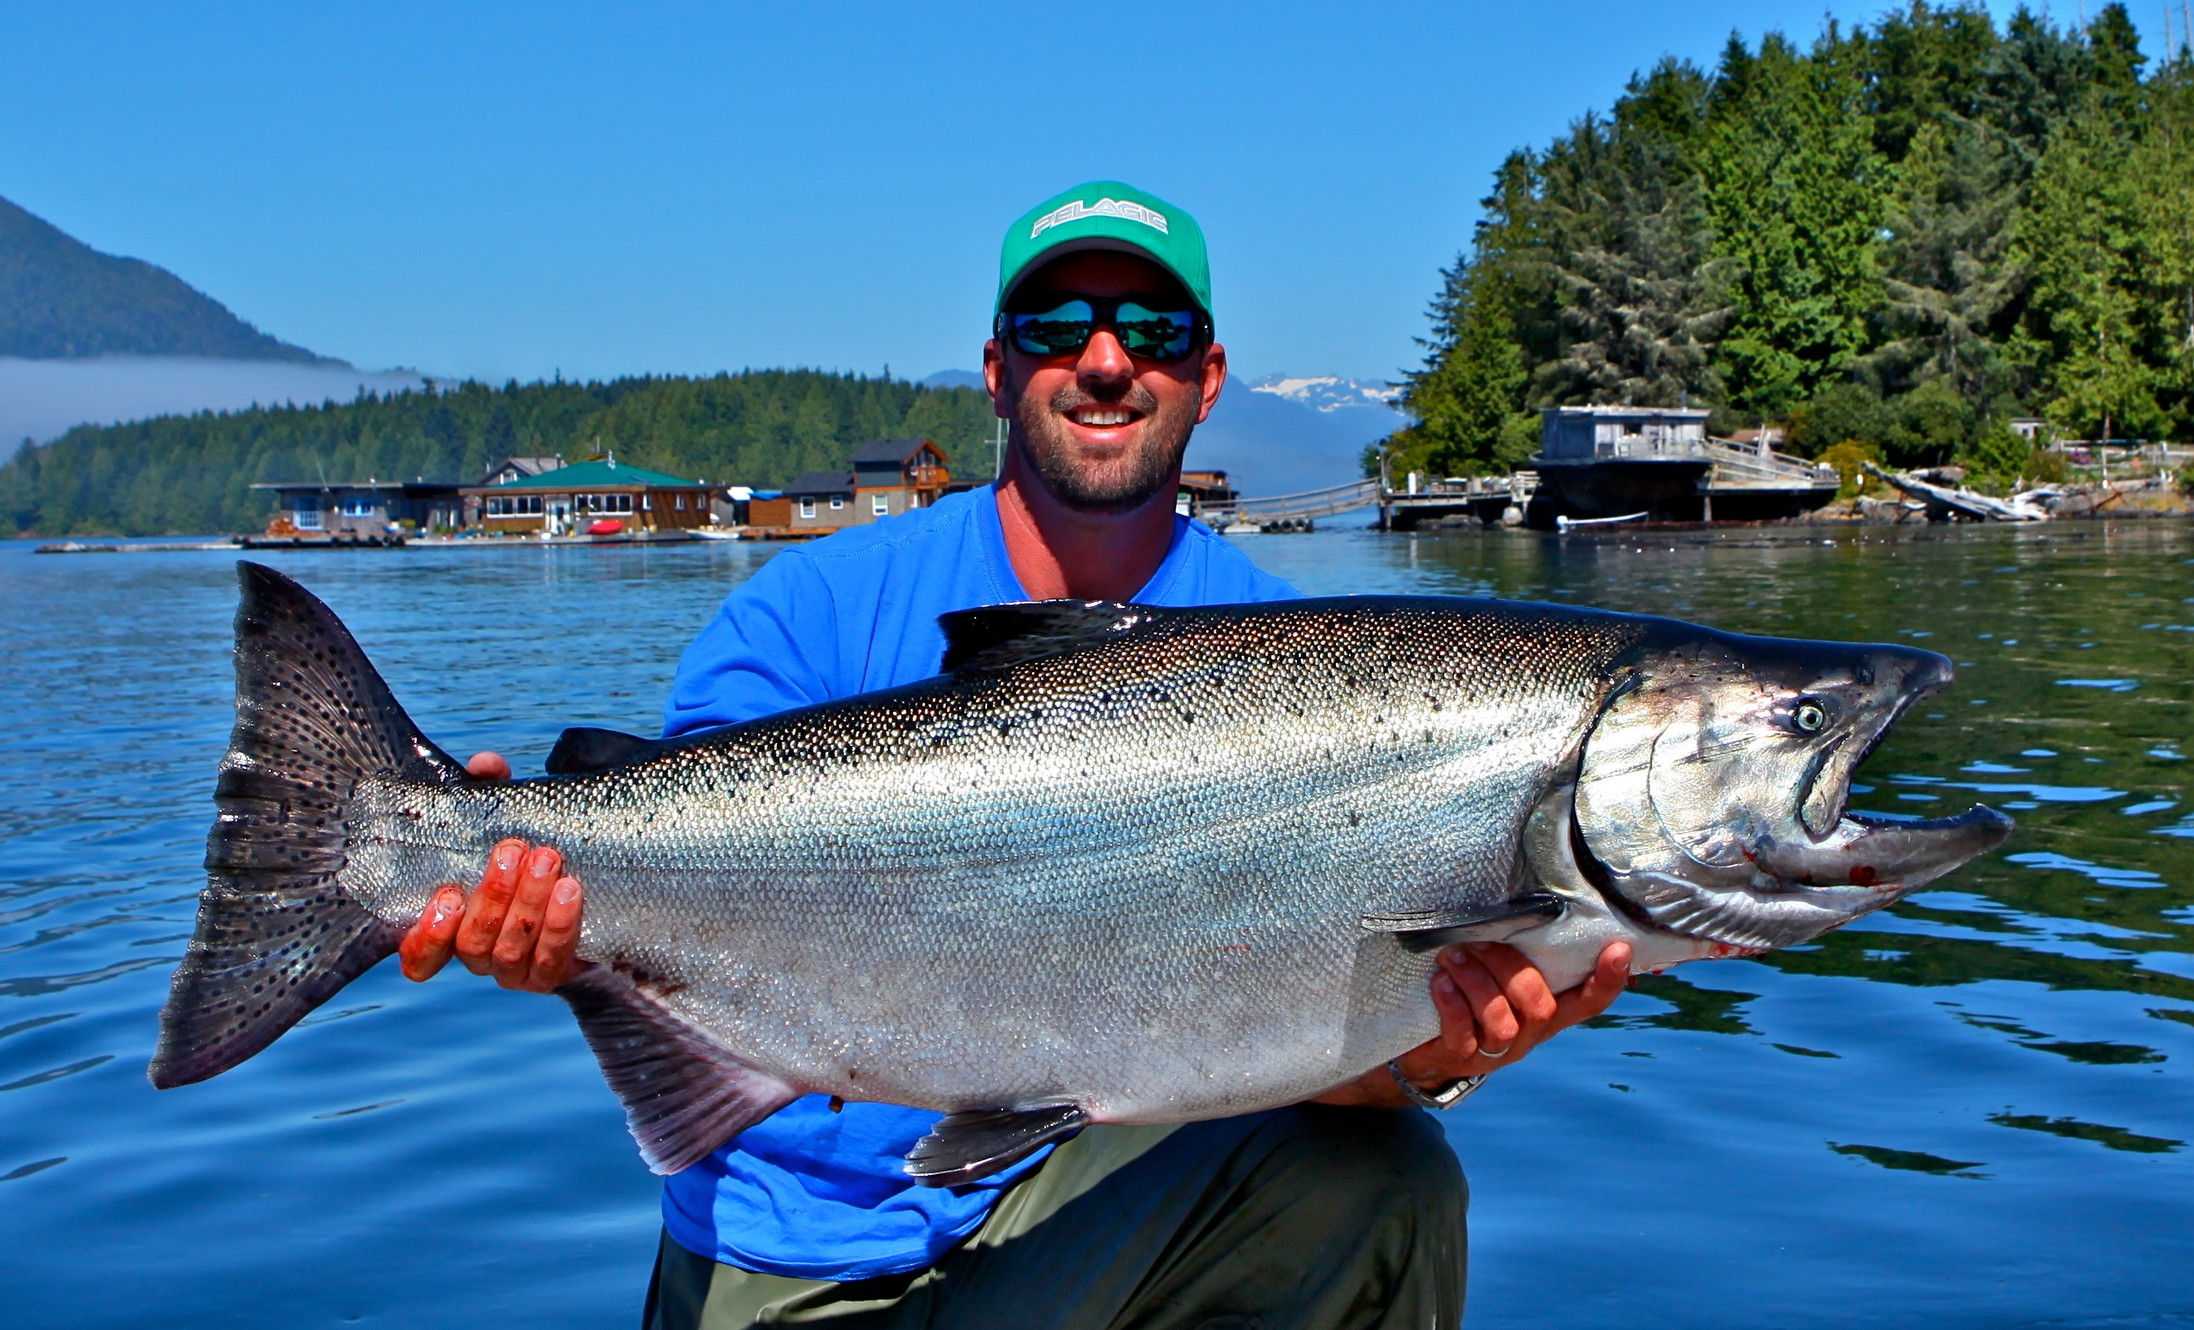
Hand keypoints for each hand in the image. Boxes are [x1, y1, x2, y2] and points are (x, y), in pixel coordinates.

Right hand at [397, 752, 585, 992]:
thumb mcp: (504, 816)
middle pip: (472, 943)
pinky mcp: (549, 974)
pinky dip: (559, 924)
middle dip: (493, 895)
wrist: (589, 882)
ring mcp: (512, 970)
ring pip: (509, 951)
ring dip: (527, 903)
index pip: (419, 956)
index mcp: (450, 926)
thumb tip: (486, 764)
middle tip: (514, 850)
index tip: (446, 895)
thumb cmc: (525, 847)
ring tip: (546, 861)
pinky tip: (570, 890)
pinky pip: (551, 960)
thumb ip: (489, 790)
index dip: (426, 936)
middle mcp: (476, 954)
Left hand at [1312, 940, 1630, 1107]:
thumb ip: (1520, 953)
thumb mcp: (1499, 978)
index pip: (1588, 1002)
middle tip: (1478, 942)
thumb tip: (1528, 898)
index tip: (1617, 947)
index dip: (1607, 980)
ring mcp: (1496, 1051)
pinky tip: (1440, 982)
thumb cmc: (1468, 999)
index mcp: (1546, 1013)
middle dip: (1510, 969)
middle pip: (1540, 1006)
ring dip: (1477, 982)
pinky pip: (1462, 1034)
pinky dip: (1452, 1003)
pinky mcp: (1460, 1058)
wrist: (1423, 1050)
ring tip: (1452, 956)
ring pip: (1502, 1021)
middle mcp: (1528, 1034)